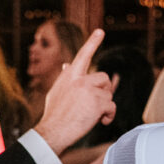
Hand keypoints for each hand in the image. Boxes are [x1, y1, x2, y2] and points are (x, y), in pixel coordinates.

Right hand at [34, 29, 115, 152]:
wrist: (52, 132)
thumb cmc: (54, 115)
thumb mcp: (56, 92)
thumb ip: (65, 78)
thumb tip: (66, 64)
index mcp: (69, 76)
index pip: (82, 55)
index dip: (92, 42)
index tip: (100, 31)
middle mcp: (79, 79)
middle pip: (103, 78)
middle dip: (103, 91)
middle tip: (95, 105)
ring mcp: (88, 89)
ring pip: (108, 93)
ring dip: (105, 106)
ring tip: (94, 116)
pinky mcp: (97, 101)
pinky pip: (111, 106)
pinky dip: (109, 115)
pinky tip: (100, 121)